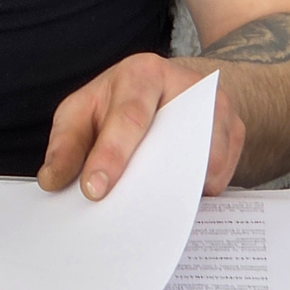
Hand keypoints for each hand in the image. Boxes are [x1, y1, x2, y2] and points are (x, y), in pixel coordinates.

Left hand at [37, 54, 243, 199]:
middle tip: (128, 215)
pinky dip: (201, 193)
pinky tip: (179, 202)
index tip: (94, 191)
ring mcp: (217, 107)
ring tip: (153, 212)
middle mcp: (186, 84)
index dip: (110, 156)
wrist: (171, 88)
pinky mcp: (236, 131)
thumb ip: (67, 143)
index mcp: (141, 73)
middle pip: (175, 138)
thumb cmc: (118, 102)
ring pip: (205, 159)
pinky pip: (223, 172)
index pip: (128, 117)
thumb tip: (53, 180)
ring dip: (180, 190)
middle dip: (151, 179)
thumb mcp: (84, 110)